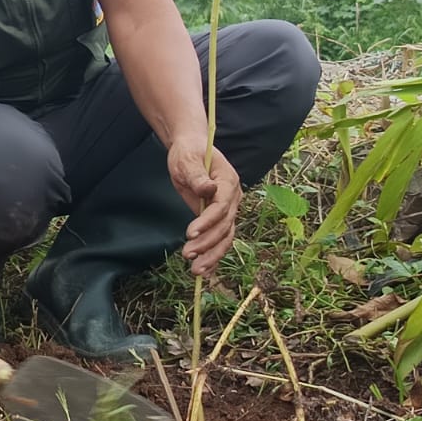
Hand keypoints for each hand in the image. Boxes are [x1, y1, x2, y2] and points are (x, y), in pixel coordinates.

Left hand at [166, 138, 241, 276]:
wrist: (191, 150)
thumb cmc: (189, 153)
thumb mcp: (188, 160)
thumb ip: (197, 176)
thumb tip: (208, 189)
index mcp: (229, 182)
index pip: (221, 207)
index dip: (207, 222)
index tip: (190, 233)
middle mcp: (233, 198)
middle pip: (225, 226)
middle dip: (207, 243)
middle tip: (188, 255)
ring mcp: (228, 209)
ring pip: (225, 237)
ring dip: (212, 255)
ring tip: (196, 270)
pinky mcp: (219, 218)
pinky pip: (220, 239)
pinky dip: (213, 255)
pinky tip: (204, 271)